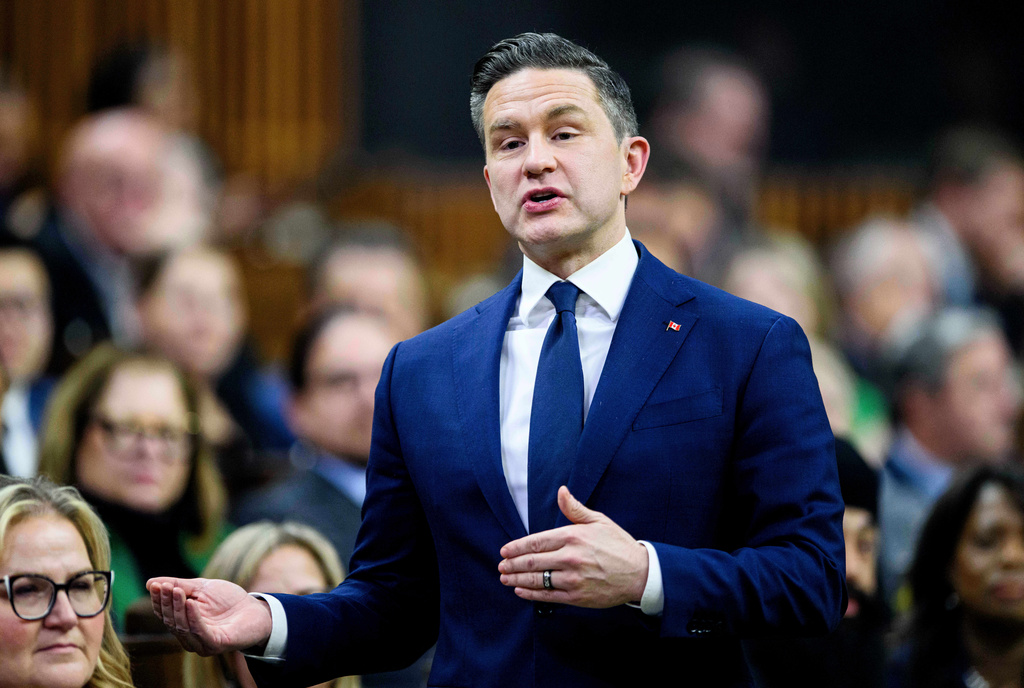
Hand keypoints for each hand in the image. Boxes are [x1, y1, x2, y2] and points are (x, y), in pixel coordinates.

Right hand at [146, 577, 272, 655]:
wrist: (256, 610)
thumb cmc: (228, 600)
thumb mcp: (201, 588)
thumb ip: (180, 585)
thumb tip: (150, 583)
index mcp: (183, 624)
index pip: (165, 614)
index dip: (159, 601)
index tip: (155, 586)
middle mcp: (189, 637)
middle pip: (171, 621)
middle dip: (167, 603)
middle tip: (165, 586)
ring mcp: (202, 643)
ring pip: (183, 628)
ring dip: (178, 608)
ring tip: (177, 591)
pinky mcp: (216, 644)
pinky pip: (201, 632)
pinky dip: (194, 618)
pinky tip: (191, 603)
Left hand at [498, 486, 648, 607]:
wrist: (639, 573)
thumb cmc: (618, 544)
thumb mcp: (599, 520)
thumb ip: (575, 508)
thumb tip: (561, 491)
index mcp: (572, 536)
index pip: (536, 542)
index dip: (517, 548)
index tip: (504, 551)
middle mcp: (570, 557)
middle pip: (532, 562)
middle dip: (512, 564)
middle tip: (501, 566)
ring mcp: (572, 578)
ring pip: (537, 580)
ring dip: (517, 579)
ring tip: (505, 578)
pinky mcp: (577, 596)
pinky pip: (548, 596)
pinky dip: (531, 594)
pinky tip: (520, 591)